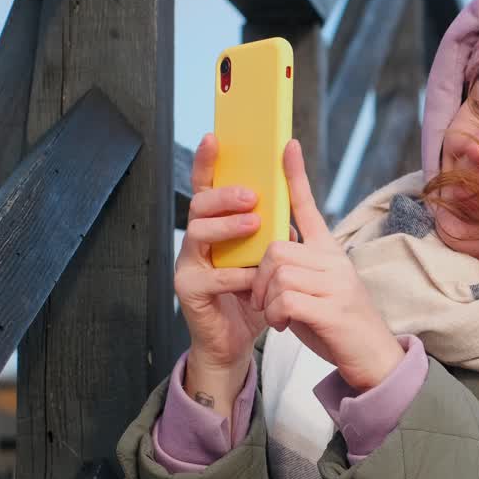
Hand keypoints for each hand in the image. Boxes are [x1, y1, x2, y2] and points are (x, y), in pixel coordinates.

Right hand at [175, 133, 298, 371]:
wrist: (235, 341)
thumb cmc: (251, 296)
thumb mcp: (266, 259)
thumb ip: (273, 234)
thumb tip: (290, 209)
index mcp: (215, 228)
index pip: (207, 189)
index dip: (207, 163)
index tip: (214, 137)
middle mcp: (196, 242)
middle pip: (199, 205)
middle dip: (223, 195)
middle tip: (250, 194)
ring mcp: (188, 265)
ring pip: (197, 234)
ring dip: (228, 227)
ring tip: (254, 225)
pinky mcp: (189, 290)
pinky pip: (211, 276)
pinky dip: (236, 275)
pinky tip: (253, 277)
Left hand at [251, 139, 404, 390]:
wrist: (375, 361)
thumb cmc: (340, 328)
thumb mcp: (318, 291)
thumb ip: (299, 269)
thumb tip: (272, 255)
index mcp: (331, 254)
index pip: (311, 207)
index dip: (296, 177)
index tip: (287, 146)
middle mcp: (335, 263)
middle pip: (277, 247)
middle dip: (261, 276)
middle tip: (266, 302)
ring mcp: (336, 284)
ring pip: (279, 272)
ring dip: (267, 299)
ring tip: (279, 317)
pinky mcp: (332, 309)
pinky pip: (285, 298)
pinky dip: (277, 314)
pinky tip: (286, 326)